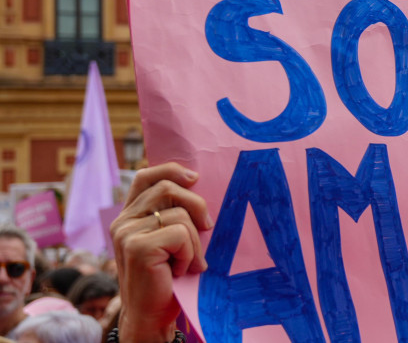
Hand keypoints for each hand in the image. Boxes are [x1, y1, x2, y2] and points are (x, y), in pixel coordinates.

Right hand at [111, 163, 212, 342]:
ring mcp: (126, 233)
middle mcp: (122, 221)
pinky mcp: (137, 247)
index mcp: (129, 215)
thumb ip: (173, 215)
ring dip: (194, 242)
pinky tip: (180, 270)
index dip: (171, 170)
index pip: (146, 176)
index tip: (194, 178)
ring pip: (180, 215)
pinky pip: (180, 234)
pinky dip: (189, 253)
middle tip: (207, 228)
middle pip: (168, 188)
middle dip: (197, 206)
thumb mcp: (169, 240)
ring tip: (187, 262)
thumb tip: (198, 184)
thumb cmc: (167, 278)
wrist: (152, 315)